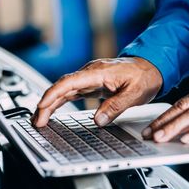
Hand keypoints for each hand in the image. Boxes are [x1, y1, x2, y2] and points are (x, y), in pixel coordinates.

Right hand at [33, 57, 162, 126]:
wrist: (152, 66)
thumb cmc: (145, 76)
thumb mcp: (135, 94)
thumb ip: (115, 107)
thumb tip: (98, 121)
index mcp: (98, 72)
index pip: (69, 82)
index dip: (53, 94)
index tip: (42, 107)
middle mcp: (90, 73)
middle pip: (61, 87)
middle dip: (46, 104)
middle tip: (36, 122)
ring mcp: (89, 78)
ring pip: (64, 90)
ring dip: (50, 104)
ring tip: (39, 120)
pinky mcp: (91, 84)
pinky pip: (71, 92)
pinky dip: (59, 101)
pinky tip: (51, 111)